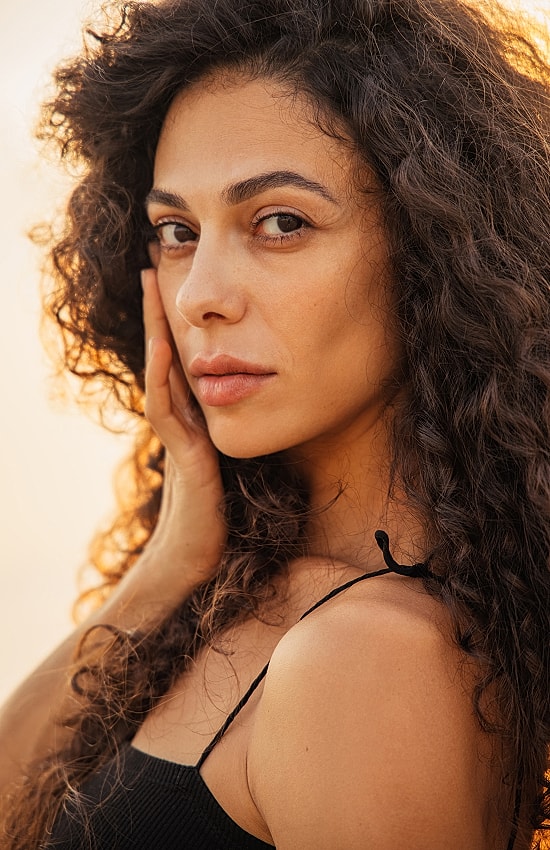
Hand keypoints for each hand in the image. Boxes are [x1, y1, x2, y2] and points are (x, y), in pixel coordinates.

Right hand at [140, 268, 225, 590]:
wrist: (196, 561)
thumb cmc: (217, 518)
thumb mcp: (232, 463)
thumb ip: (241, 431)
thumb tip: (267, 399)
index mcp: (194, 419)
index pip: (183, 359)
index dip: (178, 320)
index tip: (174, 280)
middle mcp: (180, 420)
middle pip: (166, 355)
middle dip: (158, 311)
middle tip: (152, 262)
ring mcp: (177, 437)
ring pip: (161, 372)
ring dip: (156, 329)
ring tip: (151, 285)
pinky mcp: (184, 459)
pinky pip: (168, 409)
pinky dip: (163, 376)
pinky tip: (165, 345)